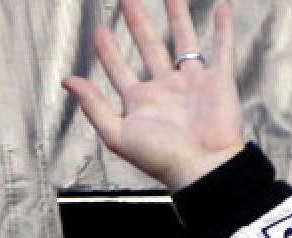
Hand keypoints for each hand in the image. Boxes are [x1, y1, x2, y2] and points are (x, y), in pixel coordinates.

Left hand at [63, 0, 243, 191]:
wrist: (203, 168)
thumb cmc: (162, 159)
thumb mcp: (117, 134)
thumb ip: (93, 106)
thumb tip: (68, 81)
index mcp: (141, 102)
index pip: (119, 69)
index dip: (107, 49)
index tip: (99, 30)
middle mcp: (166, 89)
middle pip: (149, 47)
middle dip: (137, 23)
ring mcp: (192, 84)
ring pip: (183, 41)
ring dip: (177, 16)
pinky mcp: (218, 82)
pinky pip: (222, 50)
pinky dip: (224, 30)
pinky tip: (223, 8)